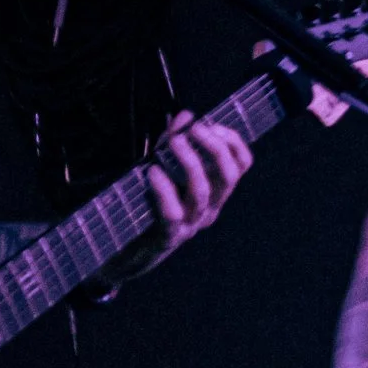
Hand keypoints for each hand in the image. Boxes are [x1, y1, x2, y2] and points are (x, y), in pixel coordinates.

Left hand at [139, 109, 253, 261]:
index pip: (241, 166)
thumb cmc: (147, 205)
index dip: (233, 142)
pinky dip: (163, 189)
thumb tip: (185, 115)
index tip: (213, 123)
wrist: (126, 252)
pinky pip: (171, 213)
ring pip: (202, 192)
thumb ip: (172, 143)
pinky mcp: (167, 236)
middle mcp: (209, 209)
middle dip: (214, 148)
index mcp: (215, 194)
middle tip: (195, 129)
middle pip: (227, 177)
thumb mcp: (162, 169)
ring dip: (190, 162)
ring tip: (174, 142)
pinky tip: (152, 172)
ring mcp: (190, 224)